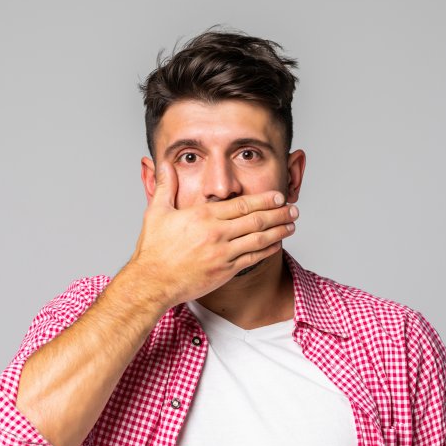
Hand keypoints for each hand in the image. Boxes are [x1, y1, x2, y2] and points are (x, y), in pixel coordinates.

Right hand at [128, 161, 297, 308]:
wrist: (152, 282)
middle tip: (293, 209)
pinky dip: (267, 250)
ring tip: (292, 225)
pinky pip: (252, 259)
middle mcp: (216, 234)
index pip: (241, 204)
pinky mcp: (224, 271)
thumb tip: (164, 163)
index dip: (264, 199)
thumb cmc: (153, 249)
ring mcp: (222, 254)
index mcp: (203, 216)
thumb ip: (165, 185)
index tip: (278, 196)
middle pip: (256, 220)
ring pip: (259, 239)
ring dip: (278, 231)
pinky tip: (277, 245)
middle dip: (278, 213)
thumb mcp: (156, 212)